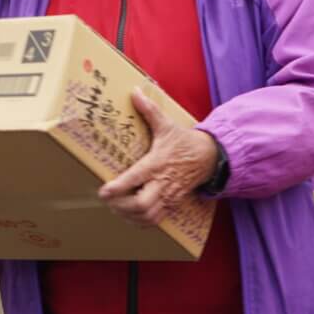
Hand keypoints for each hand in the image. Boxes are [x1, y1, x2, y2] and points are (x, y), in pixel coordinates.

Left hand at [98, 91, 219, 226]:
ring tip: (116, 207)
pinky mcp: (172, 204)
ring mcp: (168, 196)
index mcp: (157, 163)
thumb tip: (135, 92)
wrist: (209, 157)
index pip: (135, 178)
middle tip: (108, 200)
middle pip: (142, 204)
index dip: (118, 188)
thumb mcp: (167, 125)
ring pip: (148, 215)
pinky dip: (140, 221)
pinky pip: (156, 220)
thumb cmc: (184, 142)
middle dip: (121, 206)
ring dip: (129, 216)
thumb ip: (149, 110)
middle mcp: (162, 183)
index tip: (103, 191)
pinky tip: (130, 215)